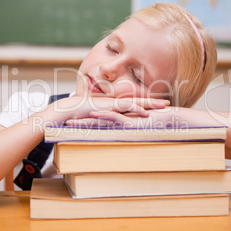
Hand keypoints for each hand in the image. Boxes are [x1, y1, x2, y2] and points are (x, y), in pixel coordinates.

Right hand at [45, 96, 169, 125]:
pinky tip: (146, 113)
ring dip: (150, 103)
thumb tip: (111, 129)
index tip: (157, 107)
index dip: (145, 105)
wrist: (63, 111)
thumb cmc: (77, 116)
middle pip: (138, 101)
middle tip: (168, 103)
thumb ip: (103, 123)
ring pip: (135, 102)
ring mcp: (111, 104)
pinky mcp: (106, 108)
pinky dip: (135, 109)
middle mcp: (114, 104)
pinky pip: (124, 108)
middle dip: (153, 102)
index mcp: (113, 107)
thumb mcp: (94, 121)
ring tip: (164, 105)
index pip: (133, 105)